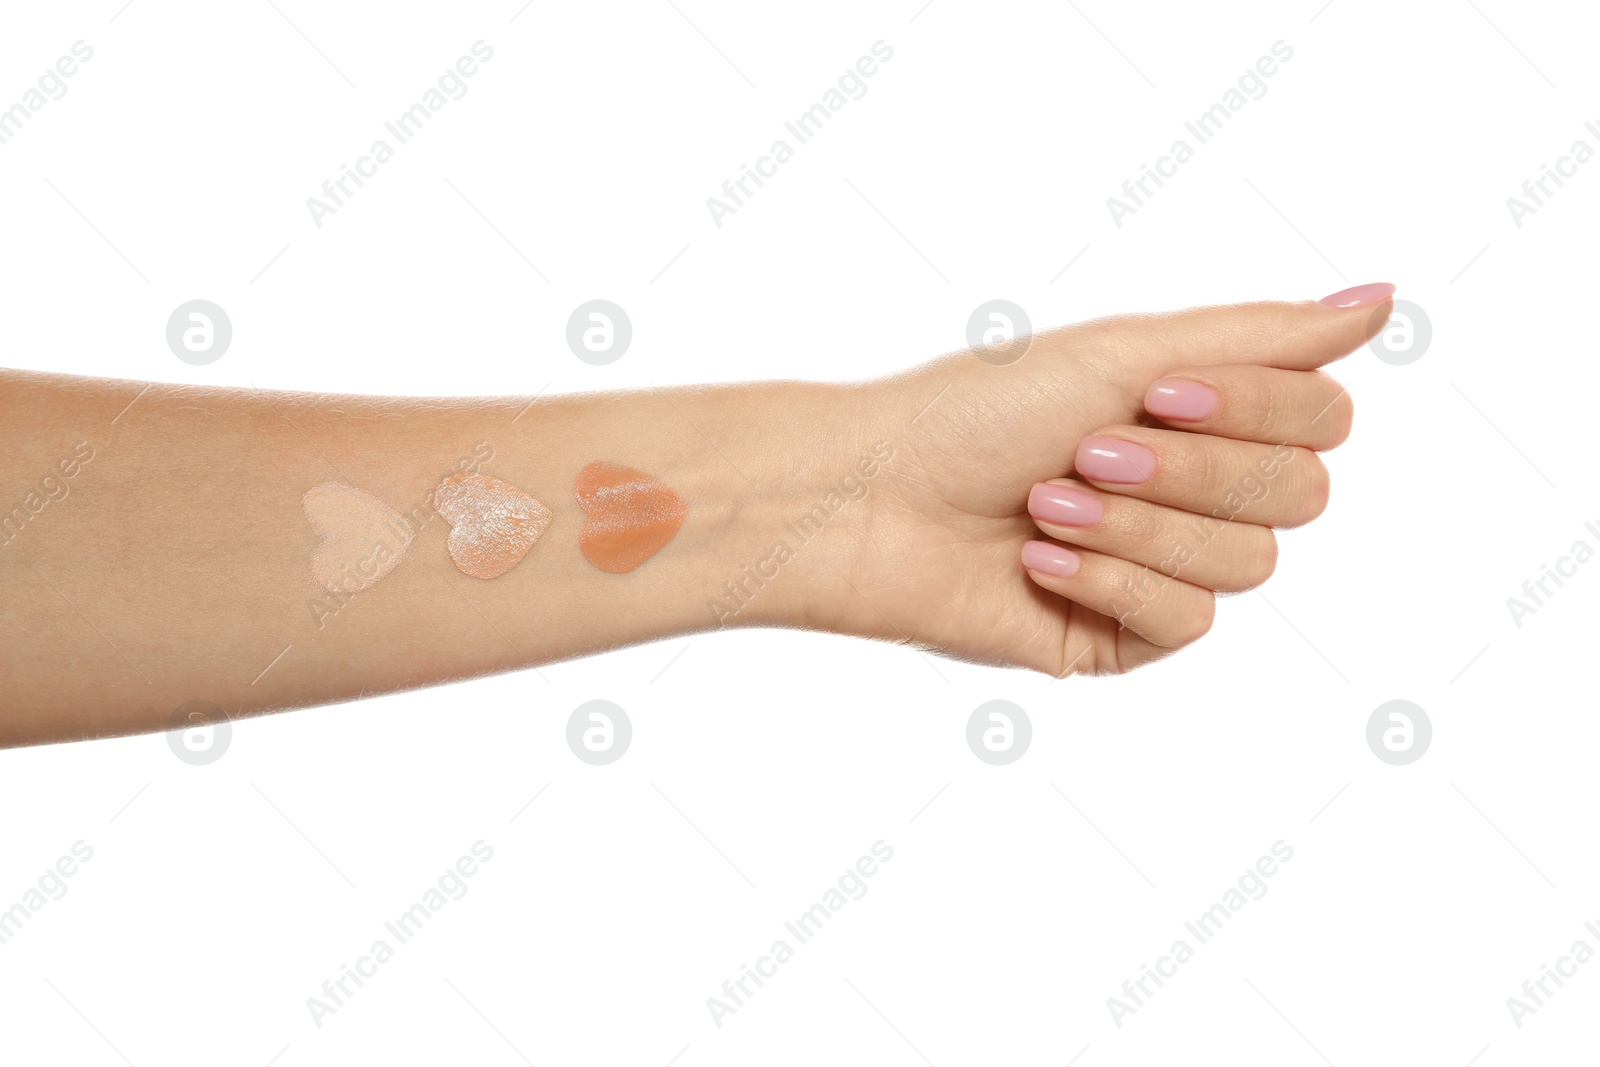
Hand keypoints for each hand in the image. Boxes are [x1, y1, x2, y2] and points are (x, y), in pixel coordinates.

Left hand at [828, 290, 1388, 675]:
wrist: (871, 500)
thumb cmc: (974, 413)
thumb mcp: (1124, 352)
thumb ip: (1260, 336)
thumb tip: (1379, 302)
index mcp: (1198, 413)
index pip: (1320, 420)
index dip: (1256, 410)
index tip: (1158, 393)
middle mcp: (1190, 489)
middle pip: (1298, 496)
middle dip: (1187, 471)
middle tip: (1086, 452)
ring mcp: (1158, 566)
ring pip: (1245, 565)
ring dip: (1135, 527)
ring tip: (1045, 505)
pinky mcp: (1119, 636)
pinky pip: (1183, 622)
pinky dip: (1108, 582)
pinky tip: (1037, 562)